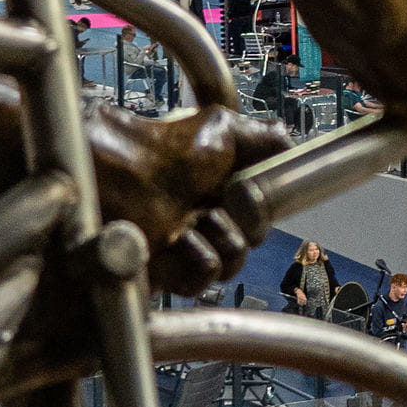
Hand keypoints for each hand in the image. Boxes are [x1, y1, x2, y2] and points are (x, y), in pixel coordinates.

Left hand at [90, 102, 293, 293]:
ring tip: (199, 220)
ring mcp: (184, 247)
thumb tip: (294, 149)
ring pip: (235, 262)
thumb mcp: (221, 128)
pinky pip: (207, 278)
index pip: (258, 208)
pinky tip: (180, 241)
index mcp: (214, 186)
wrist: (112, 176)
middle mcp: (200, 215)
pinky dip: (201, 260)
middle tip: (229, 201)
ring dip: (226, 240)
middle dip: (250, 221)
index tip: (260, 193)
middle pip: (252, 237)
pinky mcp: (168, 274)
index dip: (264, 206)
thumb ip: (266, 138)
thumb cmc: (156, 149)